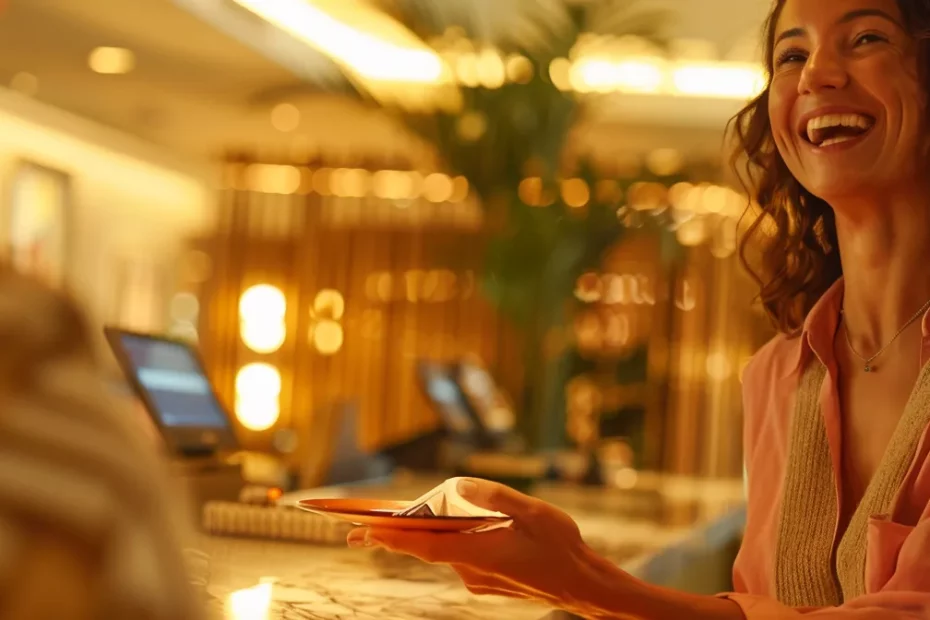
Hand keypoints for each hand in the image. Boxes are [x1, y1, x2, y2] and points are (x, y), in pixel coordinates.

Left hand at [346, 478, 604, 612]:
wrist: (583, 585)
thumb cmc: (561, 545)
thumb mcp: (533, 511)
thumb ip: (493, 497)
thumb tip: (459, 485)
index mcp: (479, 550)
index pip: (425, 544)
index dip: (392, 537)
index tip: (362, 530)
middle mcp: (471, 568)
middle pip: (425, 548)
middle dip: (389, 539)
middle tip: (352, 533)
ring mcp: (477, 579)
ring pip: (443, 551)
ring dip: (420, 536)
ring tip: (387, 527)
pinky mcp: (485, 582)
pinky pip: (459, 557)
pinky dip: (447, 542)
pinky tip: (448, 529)